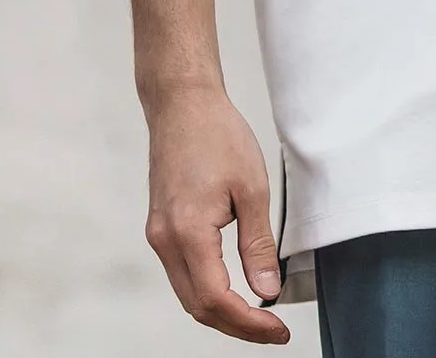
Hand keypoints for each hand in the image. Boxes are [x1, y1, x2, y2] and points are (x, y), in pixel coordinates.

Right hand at [144, 85, 290, 343]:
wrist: (183, 104)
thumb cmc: (218, 135)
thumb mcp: (251, 188)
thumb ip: (258, 244)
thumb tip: (267, 290)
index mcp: (187, 232)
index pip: (216, 299)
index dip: (248, 323)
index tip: (278, 329)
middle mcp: (165, 240)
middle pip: (198, 307)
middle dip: (236, 326)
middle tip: (273, 330)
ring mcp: (158, 235)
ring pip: (188, 294)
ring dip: (222, 311)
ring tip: (259, 315)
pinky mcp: (160, 228)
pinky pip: (182, 274)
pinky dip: (208, 290)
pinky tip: (234, 289)